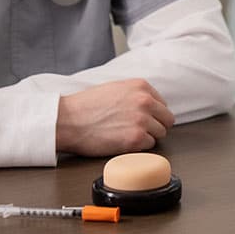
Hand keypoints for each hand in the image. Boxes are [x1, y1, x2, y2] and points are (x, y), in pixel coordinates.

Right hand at [55, 79, 174, 155]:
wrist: (67, 120)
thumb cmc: (86, 106)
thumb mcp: (116, 89)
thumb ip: (136, 94)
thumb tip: (153, 106)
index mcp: (141, 86)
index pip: (162, 104)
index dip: (153, 114)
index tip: (143, 119)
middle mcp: (145, 101)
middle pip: (166, 120)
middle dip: (155, 126)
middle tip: (138, 131)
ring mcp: (142, 120)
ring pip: (160, 133)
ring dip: (147, 137)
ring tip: (127, 135)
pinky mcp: (136, 138)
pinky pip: (149, 146)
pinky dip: (138, 147)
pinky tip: (123, 142)